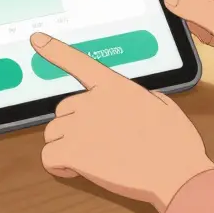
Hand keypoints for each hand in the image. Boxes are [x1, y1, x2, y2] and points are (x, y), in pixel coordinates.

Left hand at [32, 32, 213, 211]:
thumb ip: (141, 97)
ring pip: (53, 134)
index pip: (78, 61)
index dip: (55, 50)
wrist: (176, 173)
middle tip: (97, 142)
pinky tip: (76, 171)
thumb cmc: (175, 144)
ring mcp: (80, 126)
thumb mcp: (163, 105)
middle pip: (63, 111)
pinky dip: (58, 166)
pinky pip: (48, 157)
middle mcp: (93, 101)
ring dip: (66, 146)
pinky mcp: (73, 152)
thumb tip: (136, 101)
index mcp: (114, 86)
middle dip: (75, 126)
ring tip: (92, 159)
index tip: (37, 39)